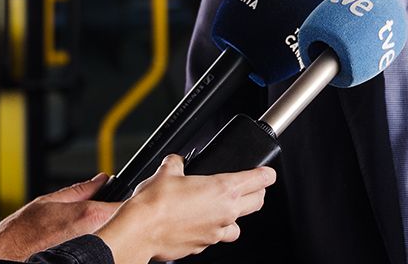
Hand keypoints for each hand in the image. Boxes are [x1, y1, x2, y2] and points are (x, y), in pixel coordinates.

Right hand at [0, 173, 116, 263]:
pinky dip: (95, 244)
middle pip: (120, 221)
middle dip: (118, 215)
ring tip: (86, 229)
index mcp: (88, 214)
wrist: (5, 256)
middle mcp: (93, 233)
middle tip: (105, 211)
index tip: (124, 196)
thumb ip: (81, 189)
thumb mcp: (50, 200)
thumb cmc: (22, 232)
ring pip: (110, 236)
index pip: (124, 204)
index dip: (127, 199)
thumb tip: (101, 179)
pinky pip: (96, 248)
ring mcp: (89, 248)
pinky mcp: (83, 259)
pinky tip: (81, 243)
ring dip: (107, 231)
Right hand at [95, 155, 274, 263]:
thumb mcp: (167, 171)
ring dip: (236, 216)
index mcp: (224, 189)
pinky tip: (201, 223)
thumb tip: (176, 161)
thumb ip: (177, 162)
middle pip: (257, 202)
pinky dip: (213, 230)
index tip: (268, 172)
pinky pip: (216, 237)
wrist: (139, 231)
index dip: (267, 173)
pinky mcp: (202, 246)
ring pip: (238, 225)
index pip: (260, 179)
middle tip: (251, 186)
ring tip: (224, 208)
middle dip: (257, 193)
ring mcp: (215, 232)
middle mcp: (225, 212)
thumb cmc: (155, 203)